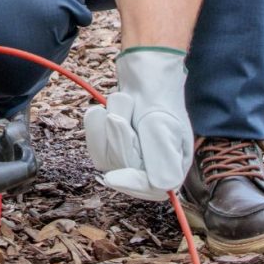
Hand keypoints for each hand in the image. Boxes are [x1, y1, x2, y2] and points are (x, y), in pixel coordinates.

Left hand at [83, 49, 193, 200]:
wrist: (144, 76)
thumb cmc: (160, 99)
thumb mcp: (163, 126)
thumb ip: (161, 155)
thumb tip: (162, 186)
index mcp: (171, 168)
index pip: (149, 188)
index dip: (129, 183)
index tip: (110, 178)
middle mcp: (148, 169)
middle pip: (123, 169)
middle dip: (119, 139)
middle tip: (122, 117)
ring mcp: (126, 160)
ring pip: (104, 156)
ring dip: (107, 126)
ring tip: (123, 108)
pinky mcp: (108, 148)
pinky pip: (93, 142)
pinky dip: (95, 123)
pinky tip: (106, 110)